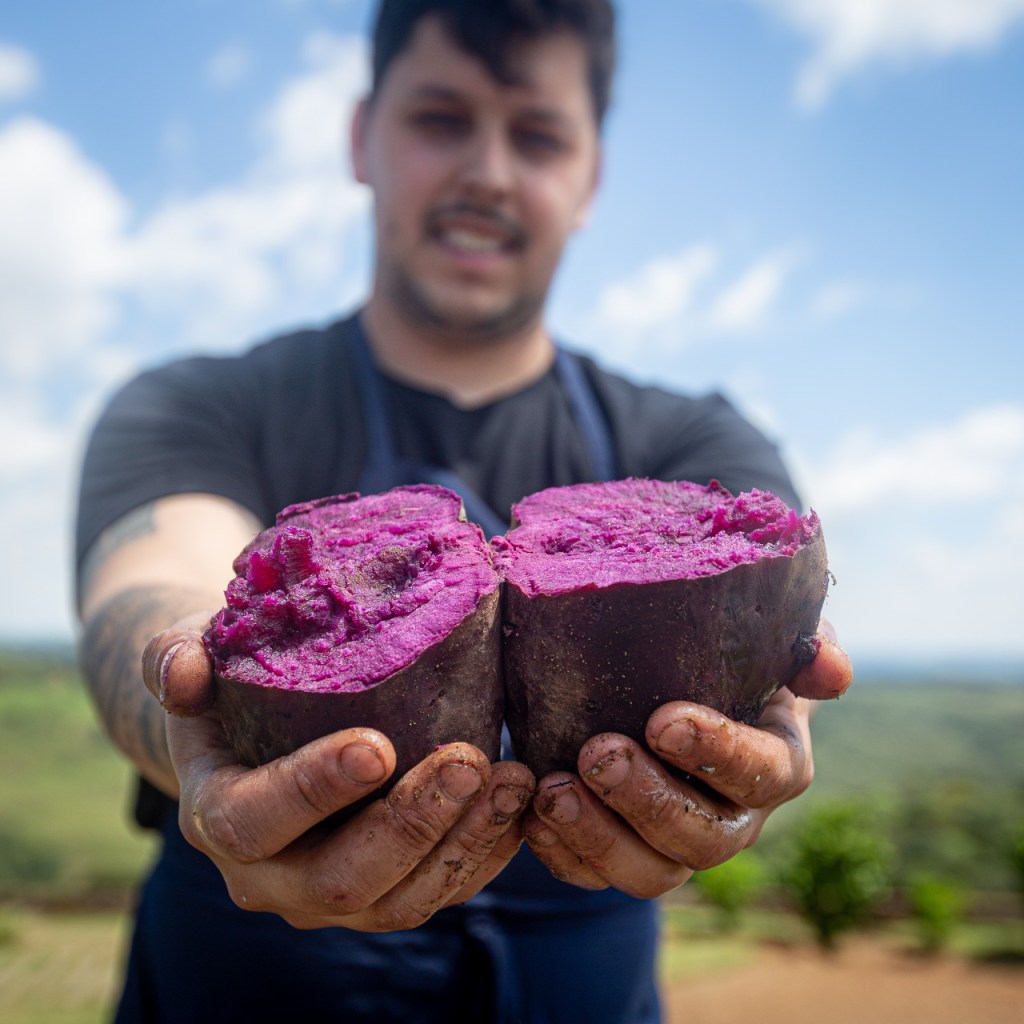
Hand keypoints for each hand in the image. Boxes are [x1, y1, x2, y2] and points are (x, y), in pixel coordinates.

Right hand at [142, 620, 534, 931]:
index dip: (313, 789)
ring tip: (512, 777)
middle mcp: (270, 876)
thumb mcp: (190, 657)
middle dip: (411, 822)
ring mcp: (329, 896)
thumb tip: (183, 669)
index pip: (256, 819)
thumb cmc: (228, 682)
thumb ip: (174, 657)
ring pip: (402, 898)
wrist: (251, 731)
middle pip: (343, 877)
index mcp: (216, 814)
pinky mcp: (382, 893)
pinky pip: (438, 892)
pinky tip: (518, 804)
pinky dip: (483, 853)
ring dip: (463, 840)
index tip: (377, 745)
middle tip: (468, 760)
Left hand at [521, 621, 852, 897]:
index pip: (762, 773)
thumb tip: (827, 667)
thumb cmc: (733, 654)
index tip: (662, 720)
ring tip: (552, 791)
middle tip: (596, 752)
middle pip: (702, 839)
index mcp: (777, 764)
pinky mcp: (628, 853)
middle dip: (647, 801)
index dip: (717, 753)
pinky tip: (532, 817)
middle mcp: (734, 817)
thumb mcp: (775, 638)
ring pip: (651, 873)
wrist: (686, 679)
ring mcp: (679, 844)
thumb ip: (809, 648)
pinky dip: (563, 856)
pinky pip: (597, 878)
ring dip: (598, 838)